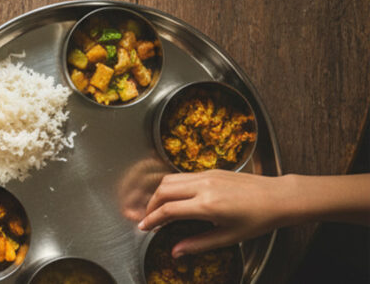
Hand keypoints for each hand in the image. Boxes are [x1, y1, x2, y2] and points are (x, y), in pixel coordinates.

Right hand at [139, 171, 286, 256]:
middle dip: (150, 205)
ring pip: (170, 179)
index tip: (144, 227)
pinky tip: (175, 198)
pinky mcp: (210, 171)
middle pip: (163, 191)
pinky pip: (182, 176)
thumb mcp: (229, 237)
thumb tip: (176, 251)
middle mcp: (202, 186)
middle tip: (148, 219)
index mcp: (207, 205)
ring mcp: (206, 175)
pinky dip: (171, 186)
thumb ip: (198, 244)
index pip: (168, 210)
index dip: (152, 220)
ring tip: (158, 208)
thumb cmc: (258, 220)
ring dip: (159, 193)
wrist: (278, 197)